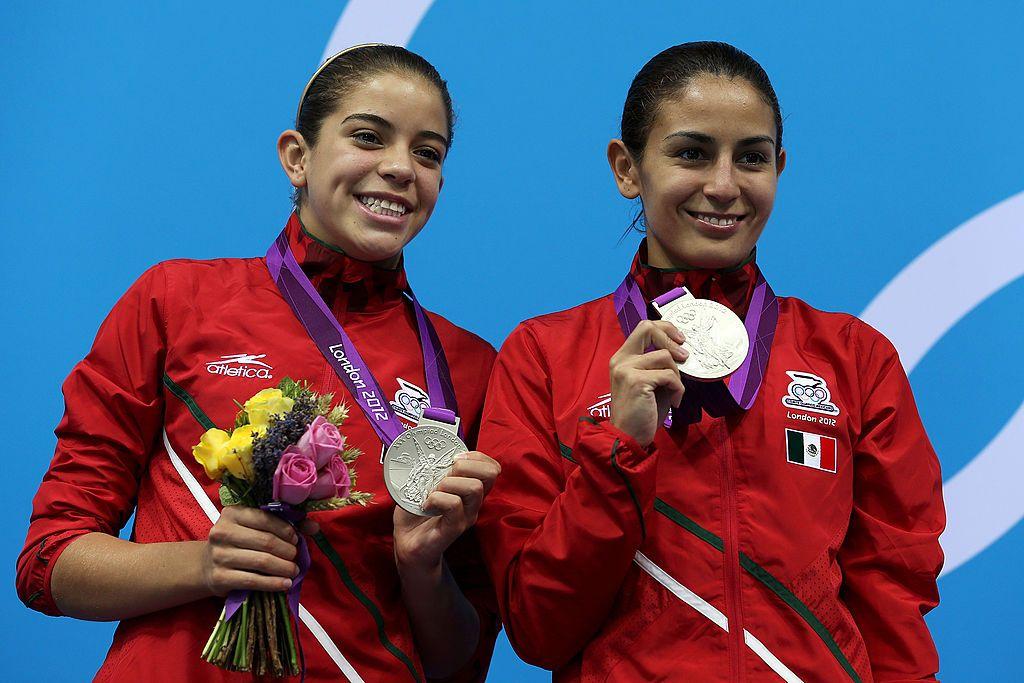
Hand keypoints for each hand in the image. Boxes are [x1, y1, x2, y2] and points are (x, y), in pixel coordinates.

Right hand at [201, 505, 302, 595]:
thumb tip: (314, 526)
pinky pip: (253, 580)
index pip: (265, 518)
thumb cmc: (238, 543)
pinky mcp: (219, 577)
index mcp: (233, 513)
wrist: (206, 566)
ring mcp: (219, 555)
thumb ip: (285, 525)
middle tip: (296, 557)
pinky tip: (285, 584)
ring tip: (294, 571)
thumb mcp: (255, 528)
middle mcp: (222, 532)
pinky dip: (273, 583)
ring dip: (283, 568)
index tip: (297, 539)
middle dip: (287, 551)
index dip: (286, 529)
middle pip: (266, 541)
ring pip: (261, 561)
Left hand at [393, 451, 500, 574]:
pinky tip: (425, 504)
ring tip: (432, 491)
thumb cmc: (416, 512)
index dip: (477, 457)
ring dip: (449, 483)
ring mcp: (466, 516)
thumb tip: (428, 447)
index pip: (492, 467)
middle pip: (490, 474)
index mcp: (470, 489)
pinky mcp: (454, 528)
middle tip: (444, 474)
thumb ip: (433, 467)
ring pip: (474, 488)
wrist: (407, 543)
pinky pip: (454, 504)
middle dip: (465, 466)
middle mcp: (474, 502)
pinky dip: (436, 498)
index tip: (454, 458)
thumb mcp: (425, 483)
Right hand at [609, 320, 686, 446]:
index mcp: (622, 358)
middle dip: (671, 338)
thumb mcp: (649, 382)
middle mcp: (621, 360)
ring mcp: (627, 369)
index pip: (643, 328)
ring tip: (674, 392)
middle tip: (684, 356)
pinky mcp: (637, 381)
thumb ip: (658, 364)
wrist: (629, 437)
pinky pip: (669, 376)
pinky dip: (678, 389)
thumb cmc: (641, 412)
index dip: (665, 329)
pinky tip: (674, 402)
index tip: (679, 340)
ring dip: (677, 376)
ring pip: (665, 356)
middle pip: (648, 329)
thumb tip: (681, 350)